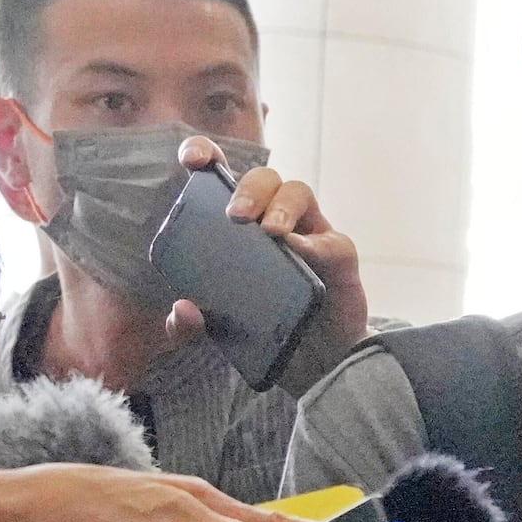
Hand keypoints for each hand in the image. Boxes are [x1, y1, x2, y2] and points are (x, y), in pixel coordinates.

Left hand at [171, 137, 371, 379]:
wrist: (315, 366)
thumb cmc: (265, 334)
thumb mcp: (215, 333)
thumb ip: (189, 327)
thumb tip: (183, 308)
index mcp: (238, 226)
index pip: (221, 176)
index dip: (206, 156)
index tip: (193, 161)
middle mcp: (274, 219)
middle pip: (264, 179)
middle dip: (248, 189)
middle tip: (236, 217)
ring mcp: (310, 233)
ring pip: (298, 192)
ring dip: (282, 206)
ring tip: (270, 232)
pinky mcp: (339, 257)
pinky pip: (332, 240)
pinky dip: (315, 243)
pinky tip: (300, 252)